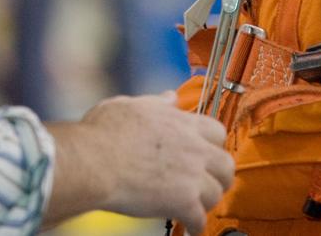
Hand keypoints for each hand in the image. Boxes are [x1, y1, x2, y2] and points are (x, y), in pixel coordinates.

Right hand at [81, 91, 232, 232]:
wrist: (93, 161)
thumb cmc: (103, 133)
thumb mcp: (130, 105)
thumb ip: (155, 102)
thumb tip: (169, 98)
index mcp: (182, 123)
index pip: (217, 133)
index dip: (213, 145)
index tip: (205, 154)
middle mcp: (193, 147)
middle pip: (226, 165)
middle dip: (220, 176)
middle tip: (208, 183)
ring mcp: (191, 175)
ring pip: (216, 194)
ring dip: (206, 202)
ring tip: (194, 207)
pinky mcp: (183, 201)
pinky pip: (200, 220)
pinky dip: (195, 226)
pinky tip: (188, 228)